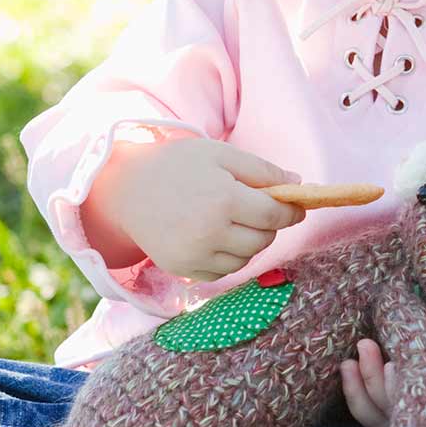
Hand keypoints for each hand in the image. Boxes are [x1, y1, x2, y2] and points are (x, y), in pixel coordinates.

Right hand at [86, 135, 307, 281]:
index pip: (274, 215)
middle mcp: (210, 233)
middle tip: (259, 210)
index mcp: (223, 199)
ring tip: (234, 221)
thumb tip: (299, 186)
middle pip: (263, 240)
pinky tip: (216, 237)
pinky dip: (229, 257)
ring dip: (250, 243)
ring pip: (245, 260)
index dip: (291, 212)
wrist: (126, 189)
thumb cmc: (176, 165)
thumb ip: (262, 170)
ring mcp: (195, 255)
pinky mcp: (184, 269)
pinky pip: (223, 272)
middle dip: (269, 226)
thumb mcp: (220, 154)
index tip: (296, 208)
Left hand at [340, 317, 425, 426]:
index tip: (392, 362)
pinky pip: (380, 415)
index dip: (398, 390)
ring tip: (349, 360)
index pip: (415, 412)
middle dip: (373, 380)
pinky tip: (352, 372)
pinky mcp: (411, 418)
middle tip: (366, 345)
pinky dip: (363, 396)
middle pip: (390, 414)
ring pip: (378, 419)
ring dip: (360, 391)